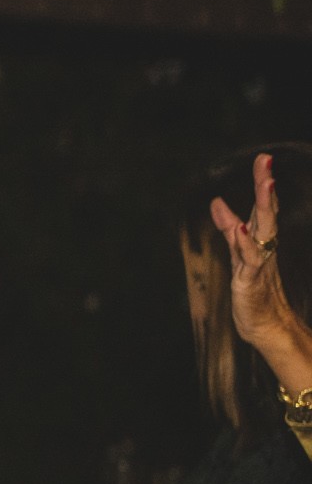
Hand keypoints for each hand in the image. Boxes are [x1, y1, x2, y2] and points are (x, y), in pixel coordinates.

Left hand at [210, 152, 305, 357]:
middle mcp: (263, 247)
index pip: (264, 206)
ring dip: (264, 207)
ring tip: (265, 184)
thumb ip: (229, 227)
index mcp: (261, 239)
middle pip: (266, 212)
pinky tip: (241, 229)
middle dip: (265, 186)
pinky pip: (250, 260)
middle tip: (265, 162)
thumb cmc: (253, 288)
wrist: (264, 324)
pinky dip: (246, 244)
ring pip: (264, 230)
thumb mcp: (238, 252)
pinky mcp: (250, 281)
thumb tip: (217, 202)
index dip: (262, 183)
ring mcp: (259, 263)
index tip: (263, 158)